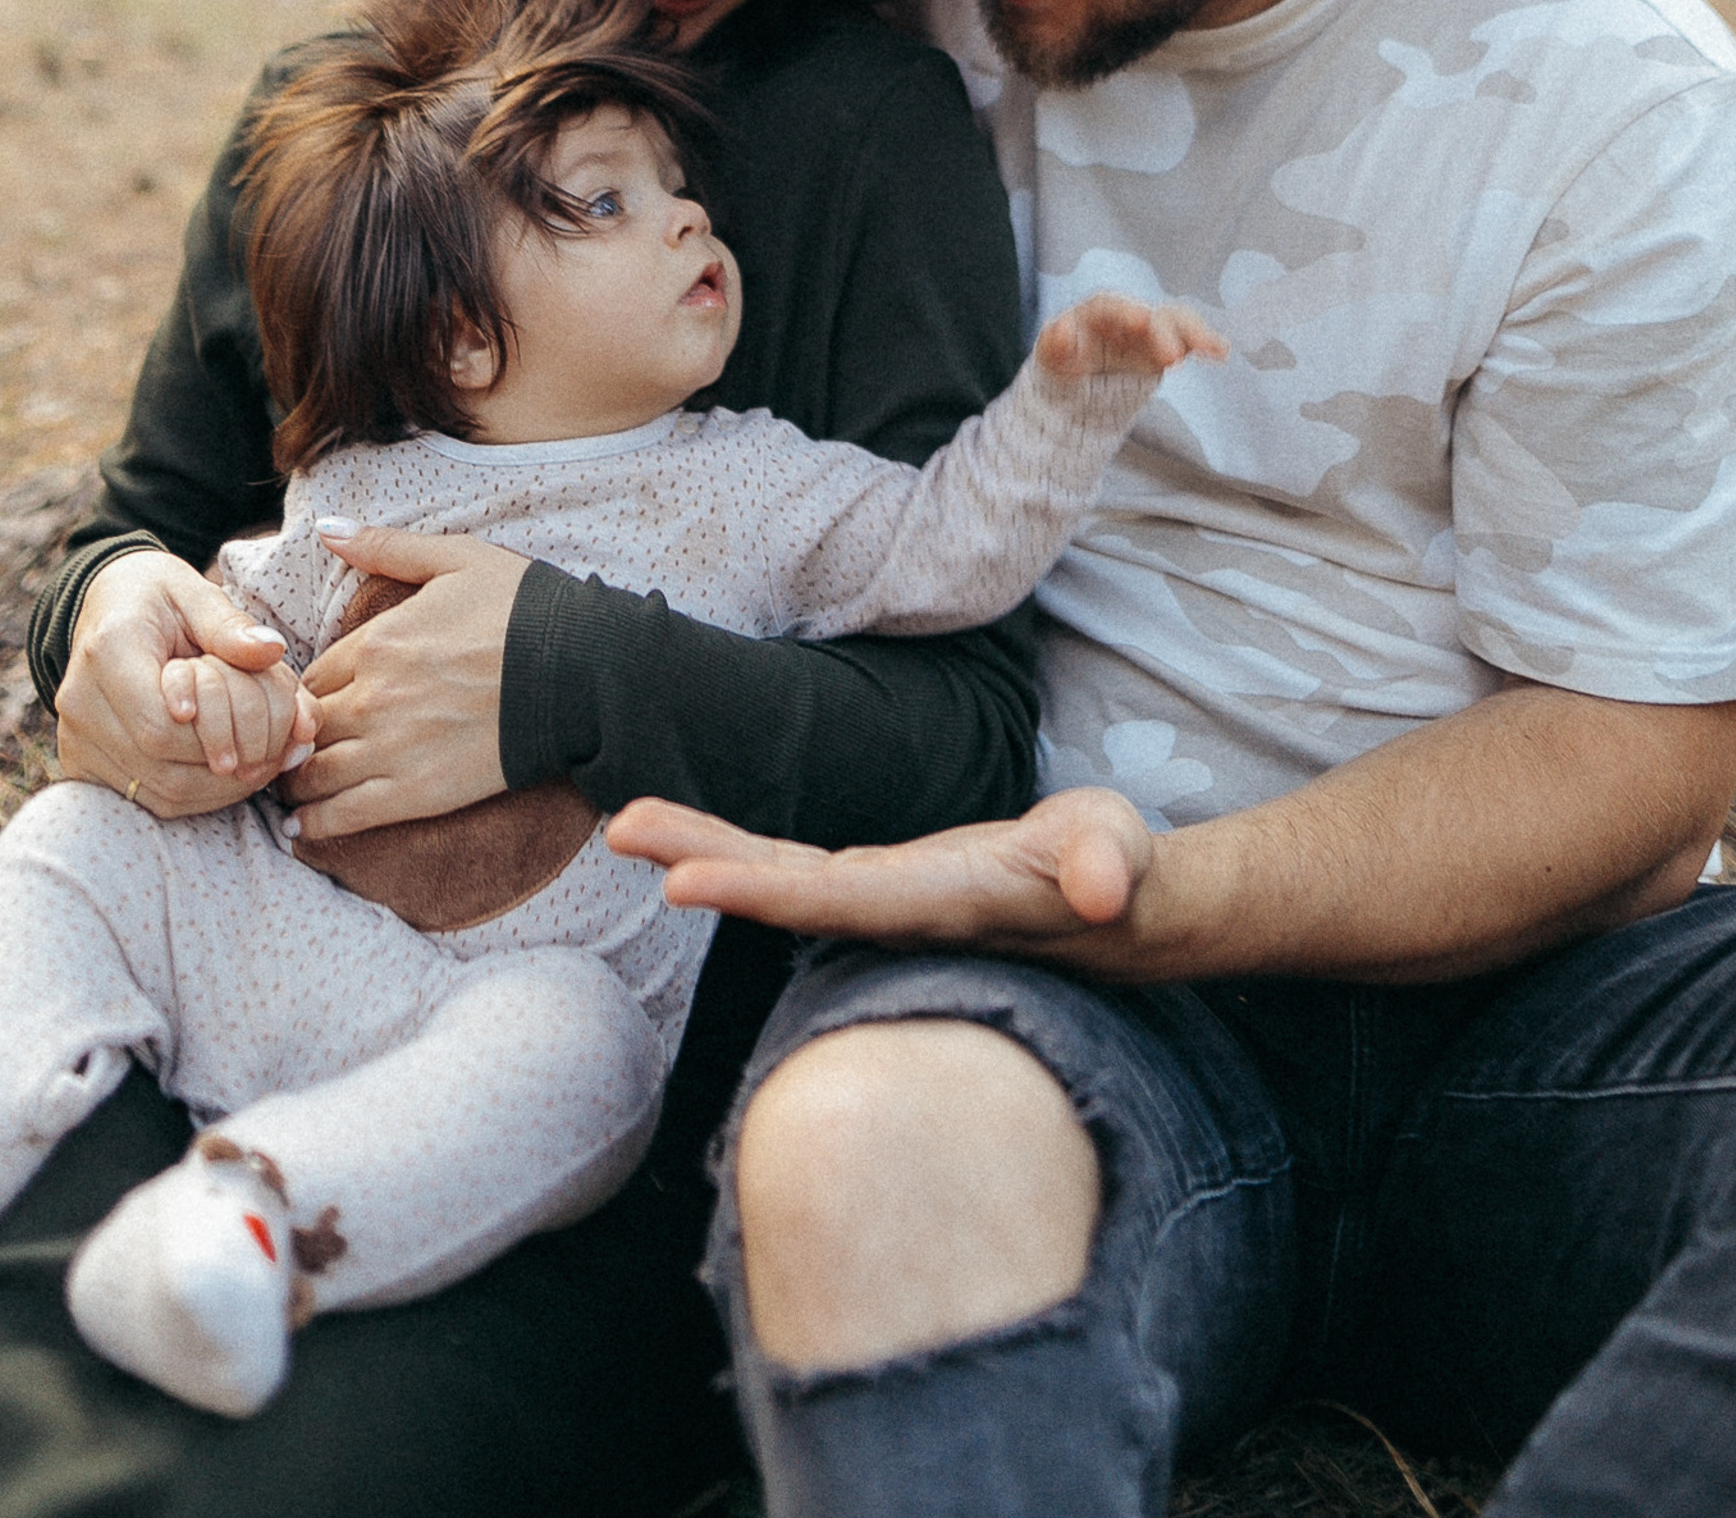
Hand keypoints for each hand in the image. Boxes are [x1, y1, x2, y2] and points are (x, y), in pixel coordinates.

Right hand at [55, 547, 313, 816]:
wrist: (105, 606)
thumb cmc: (158, 597)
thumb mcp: (195, 593)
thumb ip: (231, 626)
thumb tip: (271, 651)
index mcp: (107, 650)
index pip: (159, 723)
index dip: (213, 736)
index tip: (263, 728)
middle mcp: (81, 701)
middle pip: (161, 764)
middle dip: (230, 764)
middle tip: (282, 752)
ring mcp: (76, 740)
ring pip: (157, 793)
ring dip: (221, 788)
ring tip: (265, 762)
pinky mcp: (82, 765)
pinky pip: (146, 799)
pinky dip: (197, 795)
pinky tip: (230, 774)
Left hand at [277, 528, 531, 834]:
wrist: (579, 671)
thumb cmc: (523, 609)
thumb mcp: (455, 558)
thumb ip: (385, 547)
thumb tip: (326, 529)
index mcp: (377, 641)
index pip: (311, 675)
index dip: (303, 692)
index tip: (306, 704)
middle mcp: (372, 696)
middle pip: (305, 727)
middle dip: (290, 738)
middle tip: (284, 750)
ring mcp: (391, 748)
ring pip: (315, 773)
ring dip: (295, 782)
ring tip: (288, 788)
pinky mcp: (417, 793)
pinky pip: (346, 813)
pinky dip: (315, 823)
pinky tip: (299, 828)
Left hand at [605, 786, 1157, 964]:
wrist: (1116, 911)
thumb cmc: (1114, 874)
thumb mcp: (1118, 855)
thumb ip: (1108, 867)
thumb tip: (1103, 888)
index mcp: (940, 906)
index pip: (834, 900)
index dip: (756, 893)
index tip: (678, 882)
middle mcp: (896, 913)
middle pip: (783, 891)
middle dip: (702, 863)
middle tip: (618, 829)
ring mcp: (883, 901)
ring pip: (778, 878)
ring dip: (703, 852)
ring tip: (626, 822)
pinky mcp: (880, 883)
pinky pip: (793, 869)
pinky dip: (737, 853)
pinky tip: (686, 842)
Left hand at [1033, 290, 1225, 380]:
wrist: (1080, 376)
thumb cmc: (1064, 357)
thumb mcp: (1052, 355)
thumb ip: (1055, 342)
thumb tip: (1063, 330)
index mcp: (1098, 311)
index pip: (1110, 306)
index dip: (1126, 311)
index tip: (1141, 321)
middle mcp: (1129, 316)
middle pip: (1152, 315)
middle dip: (1165, 332)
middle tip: (1172, 358)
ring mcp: (1150, 331)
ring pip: (1177, 323)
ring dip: (1195, 334)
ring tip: (1215, 350)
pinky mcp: (1165, 348)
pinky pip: (1189, 341)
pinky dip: (1205, 344)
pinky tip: (1221, 353)